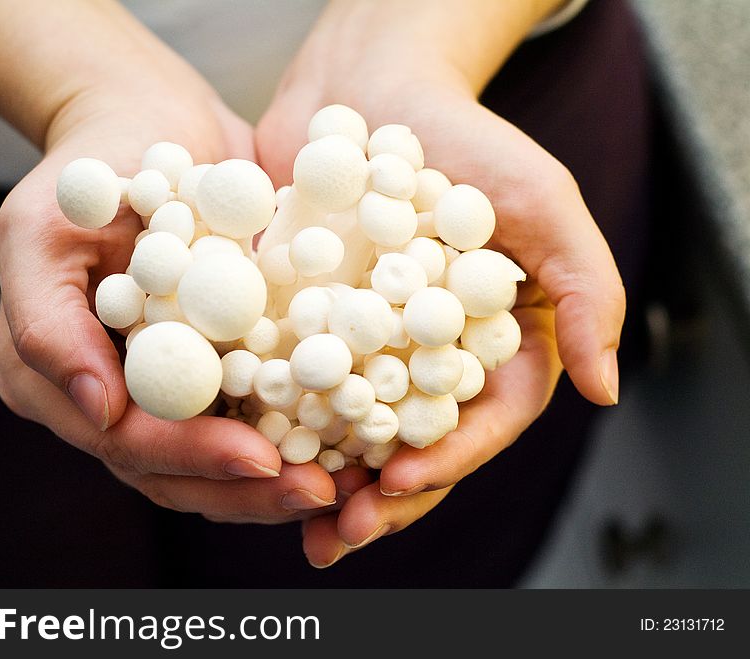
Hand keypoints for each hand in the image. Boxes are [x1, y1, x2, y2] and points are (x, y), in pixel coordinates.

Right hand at [0, 76, 349, 521]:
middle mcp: (110, 398)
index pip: (127, 441)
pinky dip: (298, 432)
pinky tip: (348, 442)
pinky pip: (256, 411)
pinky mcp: (216, 366)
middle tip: (319, 493)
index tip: (259, 458)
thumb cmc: (90, 166)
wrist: (149, 126)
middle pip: (177, 471)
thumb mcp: (41, 228)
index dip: (192, 456)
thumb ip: (47, 322)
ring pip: (220, 457)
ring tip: (344, 482)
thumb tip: (98, 408)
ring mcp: (166, 387)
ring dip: (278, 479)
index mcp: (58, 379)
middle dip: (247, 489)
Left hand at [256, 0, 623, 564]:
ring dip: (325, 480)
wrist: (368, 90)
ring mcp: (366, 346)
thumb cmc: (468, 141)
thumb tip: (608, 392)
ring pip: (352, 430)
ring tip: (294, 516)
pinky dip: (277, 422)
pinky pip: (293, 384)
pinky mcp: (308, 325)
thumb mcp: (542, 202)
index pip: (483, 421)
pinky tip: (251, 452)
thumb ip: (582, 291)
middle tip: (341, 532)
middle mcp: (429, 356)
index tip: (402, 479)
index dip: (450, 458)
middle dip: (382, 495)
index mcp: (493, 344)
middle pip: (414, 442)